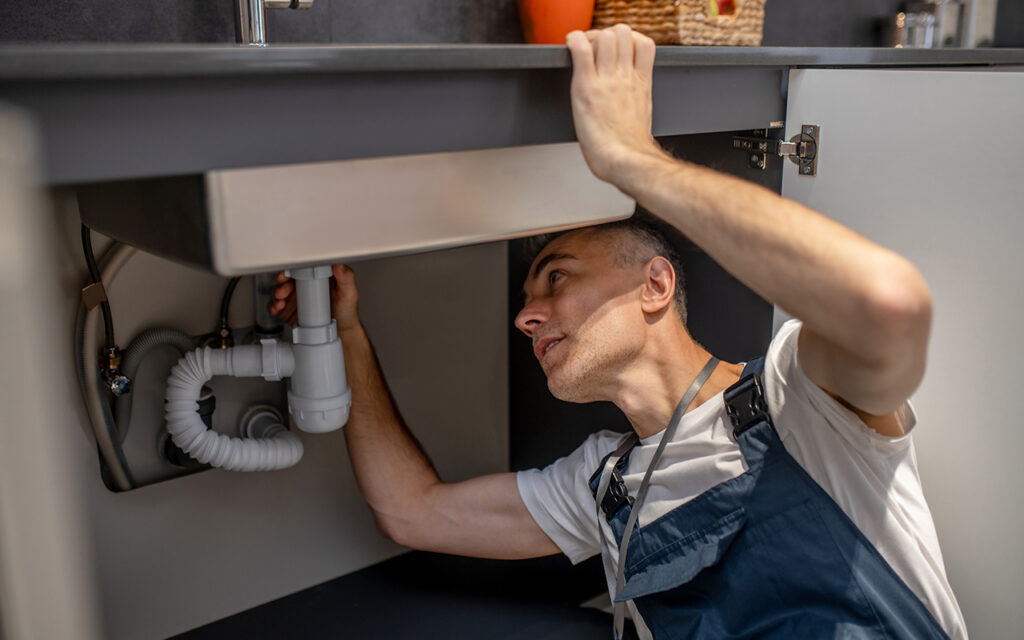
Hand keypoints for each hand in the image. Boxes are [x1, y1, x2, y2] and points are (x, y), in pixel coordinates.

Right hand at [268, 264, 361, 333]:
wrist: (342, 332)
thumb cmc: (346, 311)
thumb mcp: (349, 292)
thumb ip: (346, 278)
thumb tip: (338, 264)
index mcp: (317, 277)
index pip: (302, 268)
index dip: (294, 269)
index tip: (290, 273)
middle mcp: (305, 286)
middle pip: (288, 279)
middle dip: (282, 283)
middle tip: (283, 290)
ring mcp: (296, 298)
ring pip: (280, 292)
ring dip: (276, 294)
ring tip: (281, 301)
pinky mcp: (290, 311)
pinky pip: (276, 306)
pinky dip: (273, 306)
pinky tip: (277, 308)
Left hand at [565, 25, 661, 183]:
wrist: (625, 161)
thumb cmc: (630, 149)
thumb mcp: (642, 116)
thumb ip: (636, 99)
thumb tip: (629, 102)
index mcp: (640, 84)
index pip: (644, 43)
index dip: (630, 39)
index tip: (618, 49)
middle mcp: (625, 77)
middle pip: (623, 33)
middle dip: (607, 35)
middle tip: (595, 50)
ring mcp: (606, 81)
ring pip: (605, 36)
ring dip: (592, 38)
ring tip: (583, 51)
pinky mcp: (587, 87)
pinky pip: (581, 50)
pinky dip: (574, 41)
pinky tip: (571, 47)